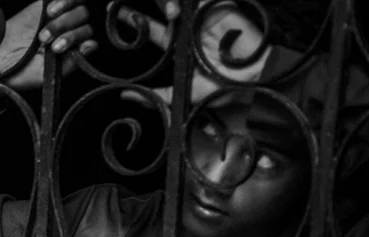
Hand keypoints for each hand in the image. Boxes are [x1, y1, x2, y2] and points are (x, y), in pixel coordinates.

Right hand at [0, 0, 96, 90]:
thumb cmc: (20, 74)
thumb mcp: (47, 74)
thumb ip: (71, 62)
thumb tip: (92, 45)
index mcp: (70, 47)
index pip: (86, 34)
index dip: (76, 38)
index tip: (57, 48)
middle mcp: (65, 30)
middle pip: (82, 17)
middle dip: (66, 27)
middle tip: (44, 40)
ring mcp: (54, 17)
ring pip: (75, 5)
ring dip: (64, 14)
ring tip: (47, 21)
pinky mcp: (41, 6)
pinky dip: (61, 1)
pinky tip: (50, 10)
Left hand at [118, 1, 270, 107]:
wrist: (251, 83)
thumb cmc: (221, 91)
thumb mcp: (183, 94)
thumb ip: (156, 95)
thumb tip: (125, 95)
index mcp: (179, 48)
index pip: (154, 31)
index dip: (136, 21)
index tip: (116, 11)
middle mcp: (190, 31)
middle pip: (166, 11)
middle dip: (150, 4)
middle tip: (121, 0)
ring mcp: (206, 19)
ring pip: (183, 4)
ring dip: (169, 1)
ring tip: (163, 4)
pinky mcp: (223, 10)